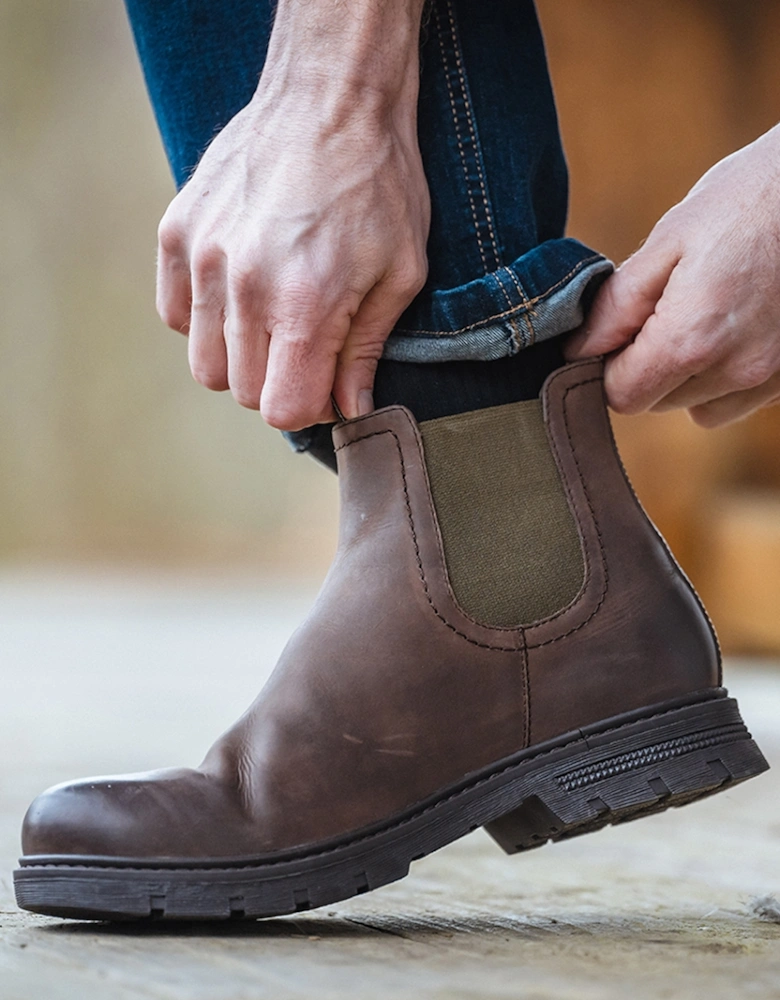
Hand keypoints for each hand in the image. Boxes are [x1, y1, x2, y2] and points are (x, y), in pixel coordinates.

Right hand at [156, 2, 428, 429]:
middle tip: (309, 350)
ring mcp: (203, 257)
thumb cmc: (378, 185)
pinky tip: (240, 295)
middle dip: (281, 385)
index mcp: (306, 304)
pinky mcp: (177, 232)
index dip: (311, 409)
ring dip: (241, 359)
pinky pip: (176, 315)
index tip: (328, 386)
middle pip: (244, 392)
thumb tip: (351, 409)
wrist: (331, 97)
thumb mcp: (400, 273)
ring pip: (204, 363)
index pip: (283, 410)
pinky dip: (205, 321)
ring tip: (274, 321)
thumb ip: (366, 350)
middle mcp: (244, 286)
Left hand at [566, 125, 779, 426]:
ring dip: (685, 375)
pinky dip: (723, 375)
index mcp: (692, 339)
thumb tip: (577, 351)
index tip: (618, 329)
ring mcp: (770, 378)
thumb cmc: (748, 199)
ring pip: (696, 407)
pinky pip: (737, 400)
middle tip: (664, 307)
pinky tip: (734, 325)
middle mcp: (735, 370)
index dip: (607, 366)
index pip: (621, 396)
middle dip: (646, 366)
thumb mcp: (670, 240)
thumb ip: (617, 305)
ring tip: (704, 312)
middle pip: (657, 402)